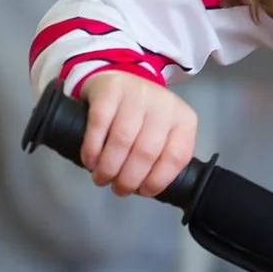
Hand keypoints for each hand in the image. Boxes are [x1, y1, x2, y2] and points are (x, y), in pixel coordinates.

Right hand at [79, 71, 197, 196]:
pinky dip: (92, 148)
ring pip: (122, 140)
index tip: (142, 191)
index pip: (176, 157)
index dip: (157, 180)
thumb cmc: (142, 117)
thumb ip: (161, 156)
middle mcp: (163, 104)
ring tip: (101, 178)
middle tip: (118, 189)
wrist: (119, 80)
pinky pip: (99, 125)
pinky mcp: (110, 90)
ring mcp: (137, 94)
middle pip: (146, 152)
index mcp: (183, 120)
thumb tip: (143, 188)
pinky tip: (89, 161)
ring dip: (109, 167)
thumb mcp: (163, 134)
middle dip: (129, 179)